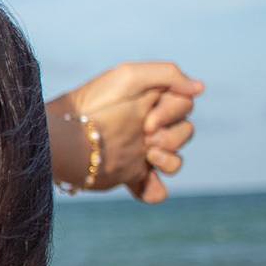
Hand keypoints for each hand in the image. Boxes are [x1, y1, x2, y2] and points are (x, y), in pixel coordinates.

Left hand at [48, 62, 201, 202]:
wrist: (64, 138)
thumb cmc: (94, 103)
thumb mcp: (129, 76)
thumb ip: (169, 75)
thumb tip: (200, 87)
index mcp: (149, 101)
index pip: (184, 105)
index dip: (173, 113)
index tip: (149, 120)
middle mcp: (147, 126)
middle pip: (184, 133)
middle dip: (172, 137)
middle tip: (147, 137)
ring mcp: (140, 153)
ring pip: (175, 161)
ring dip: (170, 161)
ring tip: (149, 156)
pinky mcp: (129, 176)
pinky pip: (156, 190)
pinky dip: (156, 190)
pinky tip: (142, 183)